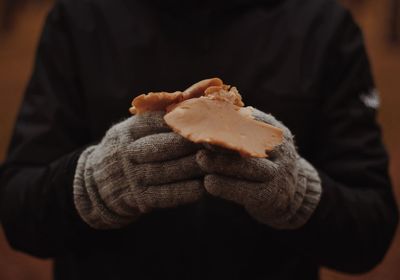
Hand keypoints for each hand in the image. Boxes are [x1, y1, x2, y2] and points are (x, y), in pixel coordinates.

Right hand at [74, 112, 204, 228]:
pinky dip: (184, 191)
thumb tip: (197, 95)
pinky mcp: (139, 199)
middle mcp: (127, 153)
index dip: (181, 122)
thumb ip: (161, 116)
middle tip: (216, 141)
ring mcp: (132, 177)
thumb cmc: (126, 149)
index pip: (156, 123)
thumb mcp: (133, 130)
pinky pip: (165, 195)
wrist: (95, 185)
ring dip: (192, 167)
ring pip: (167, 171)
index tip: (205, 120)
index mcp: (127, 131)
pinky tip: (202, 187)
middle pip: (163, 146)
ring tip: (215, 163)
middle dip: (190, 144)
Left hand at [196, 109, 320, 228]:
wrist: (292, 194)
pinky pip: (245, 192)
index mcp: (276, 134)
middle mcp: (280, 152)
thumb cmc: (265, 161)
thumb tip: (209, 111)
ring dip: (222, 164)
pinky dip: (225, 187)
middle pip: (252, 143)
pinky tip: (208, 183)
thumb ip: (243, 130)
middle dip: (224, 140)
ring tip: (200, 159)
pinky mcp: (268, 197)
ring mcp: (276, 176)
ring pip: (248, 168)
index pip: (254, 121)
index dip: (229, 119)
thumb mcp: (262, 142)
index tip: (207, 118)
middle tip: (201, 138)